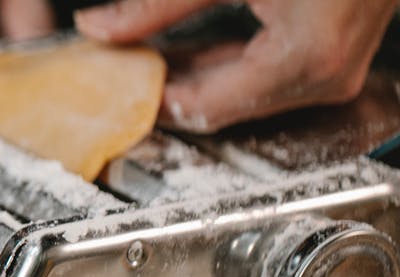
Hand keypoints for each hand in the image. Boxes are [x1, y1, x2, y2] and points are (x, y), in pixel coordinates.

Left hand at [76, 0, 398, 132]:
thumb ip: (156, 6)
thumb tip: (102, 27)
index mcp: (305, 57)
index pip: (204, 107)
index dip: (151, 99)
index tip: (113, 87)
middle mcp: (326, 75)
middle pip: (221, 106)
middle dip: (166, 88)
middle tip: (121, 71)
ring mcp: (333, 72)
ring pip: (241, 96)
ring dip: (193, 78)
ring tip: (146, 59)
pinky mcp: (332, 59)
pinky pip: (264, 78)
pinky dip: (225, 67)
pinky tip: (187, 52)